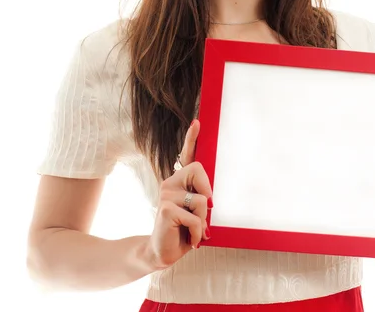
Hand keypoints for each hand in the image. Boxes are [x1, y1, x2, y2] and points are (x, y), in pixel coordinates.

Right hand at [147, 120, 211, 269]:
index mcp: (179, 182)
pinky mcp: (166, 208)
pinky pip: (196, 217)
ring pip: (202, 199)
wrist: (162, 252)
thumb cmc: (183, 231)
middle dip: (208, 193)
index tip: (197, 122)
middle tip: (204, 213)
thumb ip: (202, 199)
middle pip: (199, 170)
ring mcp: (166, 194)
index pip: (186, 156)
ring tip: (194, 231)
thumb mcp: (196, 212)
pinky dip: (197, 233)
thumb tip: (211, 196)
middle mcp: (170, 183)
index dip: (191, 138)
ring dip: (203, 221)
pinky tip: (190, 240)